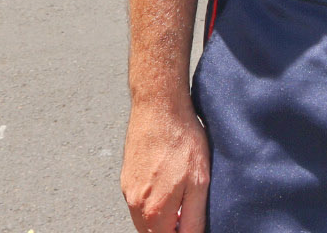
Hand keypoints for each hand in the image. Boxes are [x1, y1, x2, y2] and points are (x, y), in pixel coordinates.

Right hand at [121, 95, 209, 232]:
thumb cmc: (182, 139)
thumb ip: (194, 217)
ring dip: (160, 217)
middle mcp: (136, 204)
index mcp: (156, 210)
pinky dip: (152, 202)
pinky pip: (138, 202)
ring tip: (179, 196)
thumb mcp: (200, 181)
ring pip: (143, 219)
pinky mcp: (126, 178)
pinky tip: (167, 183)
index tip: (190, 222)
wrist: (159, 106)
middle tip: (187, 212)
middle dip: (170, 228)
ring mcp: (128, 191)